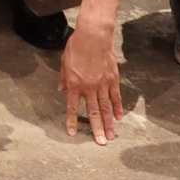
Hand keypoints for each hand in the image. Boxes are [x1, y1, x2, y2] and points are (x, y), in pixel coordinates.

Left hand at [60, 20, 124, 144]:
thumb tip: (60, 89)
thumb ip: (63, 77)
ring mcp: (102, 84)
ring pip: (106, 108)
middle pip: (92, 112)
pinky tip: (119, 118)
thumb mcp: (64, 61)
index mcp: (74, 84)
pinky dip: (117, 108)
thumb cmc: (76, 46)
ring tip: (111, 136)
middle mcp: (88, 87)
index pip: (72, 107)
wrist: (94, 36)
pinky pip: (115, 97)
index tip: (72, 133)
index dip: (72, 121)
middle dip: (96, 129)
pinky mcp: (113, 79)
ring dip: (108, 123)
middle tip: (100, 143)